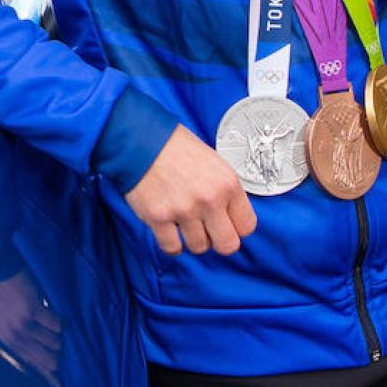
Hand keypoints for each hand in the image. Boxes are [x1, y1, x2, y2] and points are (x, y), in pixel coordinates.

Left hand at [0, 269, 63, 385]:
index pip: (31, 363)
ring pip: (54, 341)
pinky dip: (61, 321)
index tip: (60, 384)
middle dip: (58, 353)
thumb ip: (20, 333)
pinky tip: (61, 315)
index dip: (47, 374)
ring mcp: (23, 325)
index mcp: (8, 340)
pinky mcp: (32, 311)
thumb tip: (42, 344)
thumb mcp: (3, 318)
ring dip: (59, 333)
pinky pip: (55, 324)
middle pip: (47, 358)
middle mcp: (15, 337)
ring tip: (58, 322)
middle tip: (63, 343)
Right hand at [123, 125, 256, 254]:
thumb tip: (229, 213)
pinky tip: (170, 232)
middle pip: (228, 245)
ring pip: (199, 247)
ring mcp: (184, 210)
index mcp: (227, 183)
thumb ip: (223, 189)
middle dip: (218, 240)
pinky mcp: (159, 217)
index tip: (228, 224)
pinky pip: (172, 247)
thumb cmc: (174, 145)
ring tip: (185, 223)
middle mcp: (209, 199)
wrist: (140, 138)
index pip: (247, 225)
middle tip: (209, 231)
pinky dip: (171, 243)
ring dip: (192, 238)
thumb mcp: (212, 161)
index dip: (236, 227)